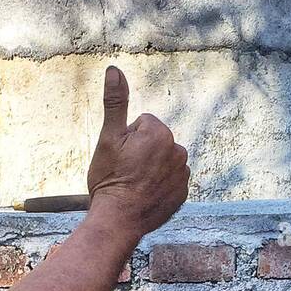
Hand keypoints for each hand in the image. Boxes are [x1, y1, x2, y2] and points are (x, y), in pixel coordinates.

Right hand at [86, 66, 189, 237]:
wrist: (118, 221)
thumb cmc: (110, 179)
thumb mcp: (107, 138)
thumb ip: (114, 102)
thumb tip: (114, 68)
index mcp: (159, 133)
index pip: (142, 125)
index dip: (126, 140)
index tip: (120, 158)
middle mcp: (178, 150)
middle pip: (154, 142)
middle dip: (141, 153)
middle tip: (126, 172)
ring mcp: (183, 174)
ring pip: (162, 162)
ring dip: (151, 169)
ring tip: (135, 185)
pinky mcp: (183, 194)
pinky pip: (170, 181)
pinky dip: (159, 186)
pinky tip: (145, 196)